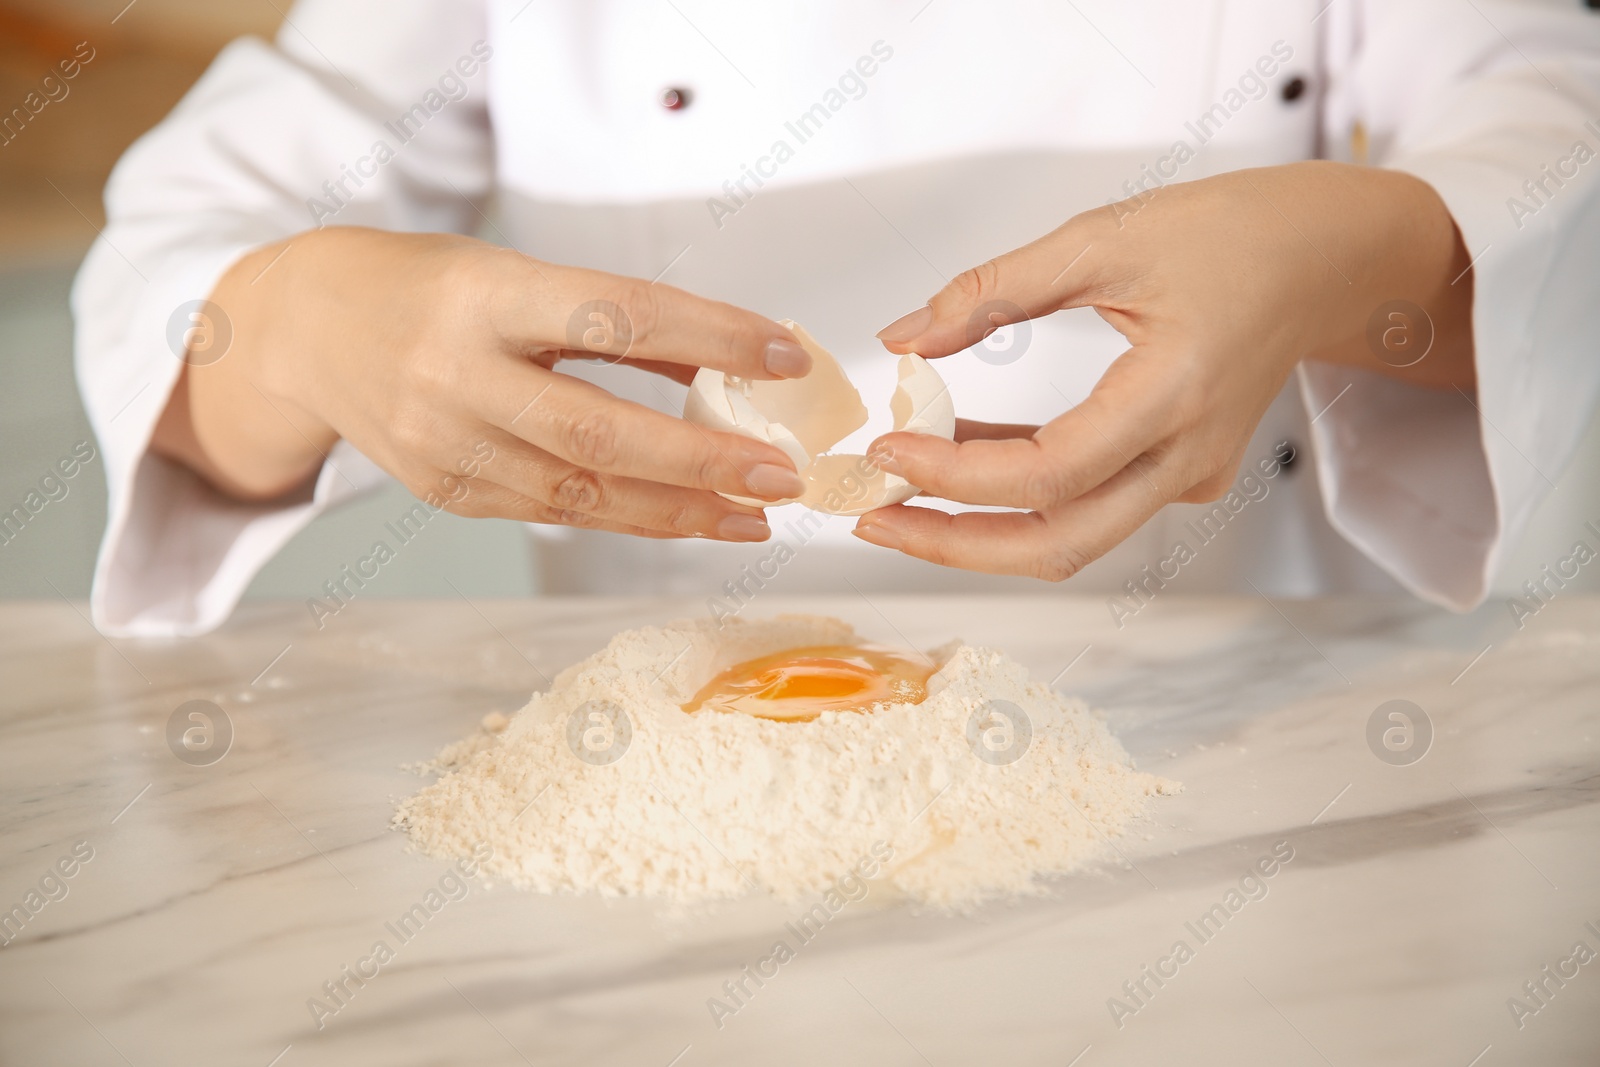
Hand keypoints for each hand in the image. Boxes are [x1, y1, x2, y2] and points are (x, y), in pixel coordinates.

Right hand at [156, 227, 813, 541]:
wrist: (303, 330)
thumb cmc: (430, 289)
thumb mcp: (518, 274)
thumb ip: (616, 318)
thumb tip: (734, 355)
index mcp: (483, 295)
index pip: (618, 316)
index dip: (710, 337)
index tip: (786, 353)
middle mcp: (455, 374)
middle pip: (598, 430)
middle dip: (702, 460)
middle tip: (782, 474)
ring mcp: (443, 444)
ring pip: (581, 492)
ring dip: (681, 510)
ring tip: (756, 512)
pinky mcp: (443, 491)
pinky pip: (554, 512)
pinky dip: (632, 517)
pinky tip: (692, 518)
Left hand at [854, 161, 1474, 578]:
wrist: (1322, 257)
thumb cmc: (1230, 235)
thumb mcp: (1102, 238)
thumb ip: (995, 289)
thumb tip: (905, 336)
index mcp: (1175, 393)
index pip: (1048, 473)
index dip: (956, 475)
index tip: (887, 452)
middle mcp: (1188, 456)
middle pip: (1058, 543)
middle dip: (954, 543)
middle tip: (872, 521)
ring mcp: (1189, 476)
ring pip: (1072, 538)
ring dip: (980, 528)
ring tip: (898, 500)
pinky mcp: (1181, 474)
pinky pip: (1089, 504)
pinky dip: (1020, 494)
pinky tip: (958, 458)